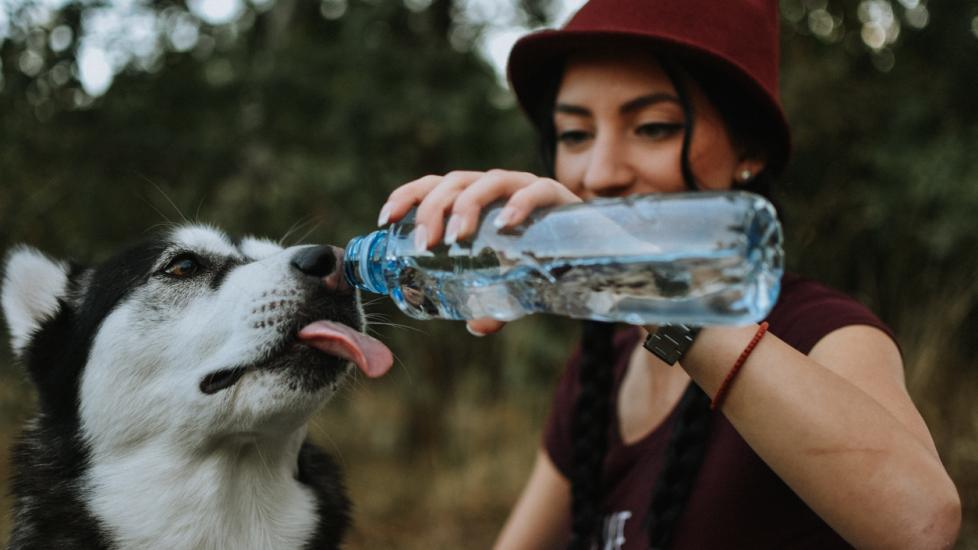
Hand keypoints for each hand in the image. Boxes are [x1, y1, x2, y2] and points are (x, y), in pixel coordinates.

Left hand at [377, 169, 581, 334]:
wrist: (596, 254)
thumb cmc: (543, 262)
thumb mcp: (510, 286)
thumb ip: (493, 303)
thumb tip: (477, 324)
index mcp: (477, 200)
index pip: (435, 185)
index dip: (408, 196)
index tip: (386, 219)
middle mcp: (497, 187)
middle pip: (456, 183)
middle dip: (434, 209)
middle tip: (425, 245)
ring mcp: (527, 187)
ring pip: (488, 181)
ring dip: (467, 206)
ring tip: (457, 238)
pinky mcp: (557, 195)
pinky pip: (536, 191)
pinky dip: (519, 204)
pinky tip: (507, 224)